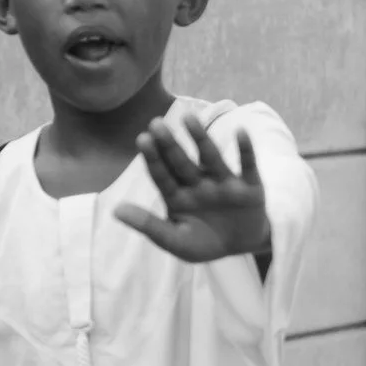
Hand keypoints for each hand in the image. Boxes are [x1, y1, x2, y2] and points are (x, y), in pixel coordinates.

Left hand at [113, 116, 270, 264]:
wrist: (242, 247)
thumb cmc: (204, 243)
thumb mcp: (175, 241)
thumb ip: (149, 226)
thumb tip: (115, 210)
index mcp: (177, 195)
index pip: (162, 175)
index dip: (153, 158)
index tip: (142, 139)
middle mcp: (198, 184)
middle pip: (181, 162)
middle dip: (169, 144)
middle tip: (156, 124)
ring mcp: (223, 183)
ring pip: (210, 158)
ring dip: (201, 139)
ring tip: (189, 118)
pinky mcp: (249, 186)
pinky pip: (247, 166)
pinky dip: (245, 150)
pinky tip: (240, 132)